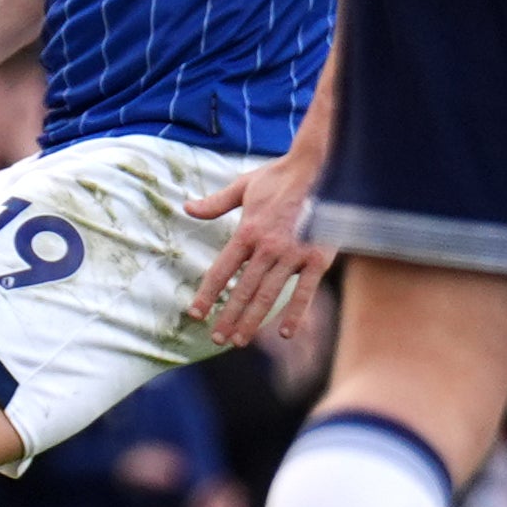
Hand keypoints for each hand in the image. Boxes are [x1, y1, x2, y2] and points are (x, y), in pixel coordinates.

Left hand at [182, 151, 336, 340]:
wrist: (320, 166)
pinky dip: (295, 313)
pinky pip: (305, 291)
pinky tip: (284, 333)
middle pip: (243, 290)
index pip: (221, 271)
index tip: (196, 314)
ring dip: (253, 320)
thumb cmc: (281, 176)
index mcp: (246, 231)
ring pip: (269, 295)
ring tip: (240, 341)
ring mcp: (293, 254)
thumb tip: (187, 208)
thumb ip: (215, 203)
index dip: (207, 295)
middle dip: (228, 317)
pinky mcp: (318, 257)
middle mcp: (267, 246)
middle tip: (217, 339)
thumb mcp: (243, 186)